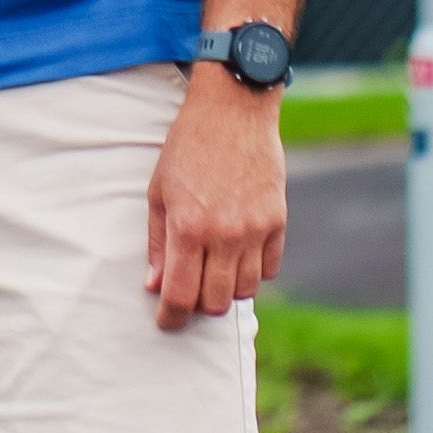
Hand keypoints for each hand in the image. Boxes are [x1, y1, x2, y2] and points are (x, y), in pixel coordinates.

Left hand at [146, 67, 287, 326]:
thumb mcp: (159, 190)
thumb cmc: (188, 147)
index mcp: (188, 227)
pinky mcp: (278, 221)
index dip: (171, 318)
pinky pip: (269, 269)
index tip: (167, 323)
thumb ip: (157, 242)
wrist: (233, 108)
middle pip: (215, 303)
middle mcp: (224, 234)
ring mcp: (255, 230)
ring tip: (214, 269)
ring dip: (227, 288)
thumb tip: (154, 285)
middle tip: (190, 291)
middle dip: (199, 306)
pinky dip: (253, 271)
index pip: (180, 295)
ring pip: (245, 291)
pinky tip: (238, 253)